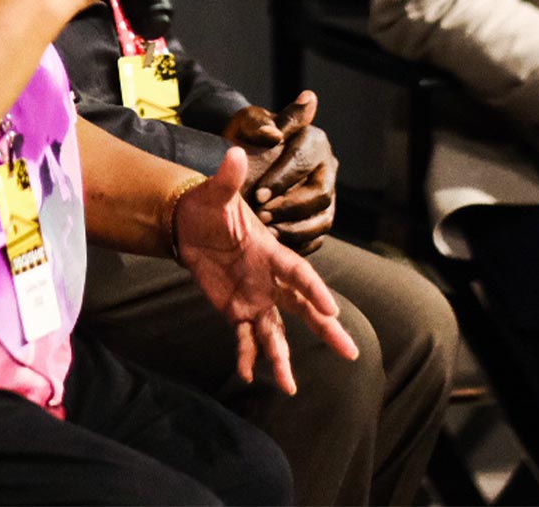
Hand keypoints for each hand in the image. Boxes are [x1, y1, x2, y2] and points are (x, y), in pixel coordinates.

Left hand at [169, 148, 358, 392]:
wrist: (188, 225)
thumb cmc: (208, 205)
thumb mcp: (216, 193)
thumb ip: (227, 179)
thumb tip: (232, 153)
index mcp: (271, 253)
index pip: (300, 275)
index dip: (316, 292)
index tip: (333, 311)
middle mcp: (270, 280)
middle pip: (304, 309)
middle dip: (326, 329)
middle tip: (350, 352)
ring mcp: (256, 298)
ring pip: (276, 332)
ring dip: (283, 358)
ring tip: (290, 387)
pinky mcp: (237, 310)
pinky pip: (245, 338)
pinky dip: (247, 357)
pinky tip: (248, 376)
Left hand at [222, 92, 337, 251]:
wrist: (243, 157)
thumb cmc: (245, 137)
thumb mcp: (246, 124)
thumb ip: (257, 125)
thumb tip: (273, 134)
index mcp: (314, 140)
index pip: (304, 160)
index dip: (282, 178)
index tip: (258, 193)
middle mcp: (326, 168)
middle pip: (320, 193)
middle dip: (290, 207)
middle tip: (261, 216)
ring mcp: (327, 195)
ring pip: (322, 219)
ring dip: (295, 229)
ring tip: (268, 233)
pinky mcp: (320, 218)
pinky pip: (317, 237)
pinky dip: (298, 243)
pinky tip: (275, 242)